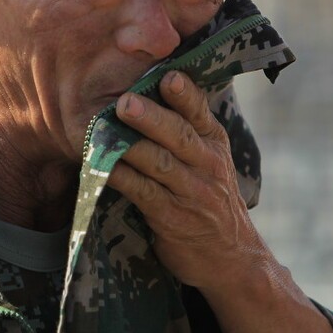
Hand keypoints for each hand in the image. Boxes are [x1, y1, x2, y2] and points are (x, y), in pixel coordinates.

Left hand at [107, 70, 264, 291]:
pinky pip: (143, 193)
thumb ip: (187, 126)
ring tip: (104, 131)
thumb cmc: (209, 196)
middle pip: (179, 134)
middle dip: (152, 117)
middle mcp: (207, 163)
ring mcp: (192, 192)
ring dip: (130, 146)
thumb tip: (151, 83)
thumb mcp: (209, 158)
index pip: (200, 111)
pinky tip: (101, 168)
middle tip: (125, 102)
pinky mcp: (173, 218)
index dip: (185, 94)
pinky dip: (121, 178)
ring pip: (160, 163)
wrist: (230, 256)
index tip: (169, 76)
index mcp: (214, 141)